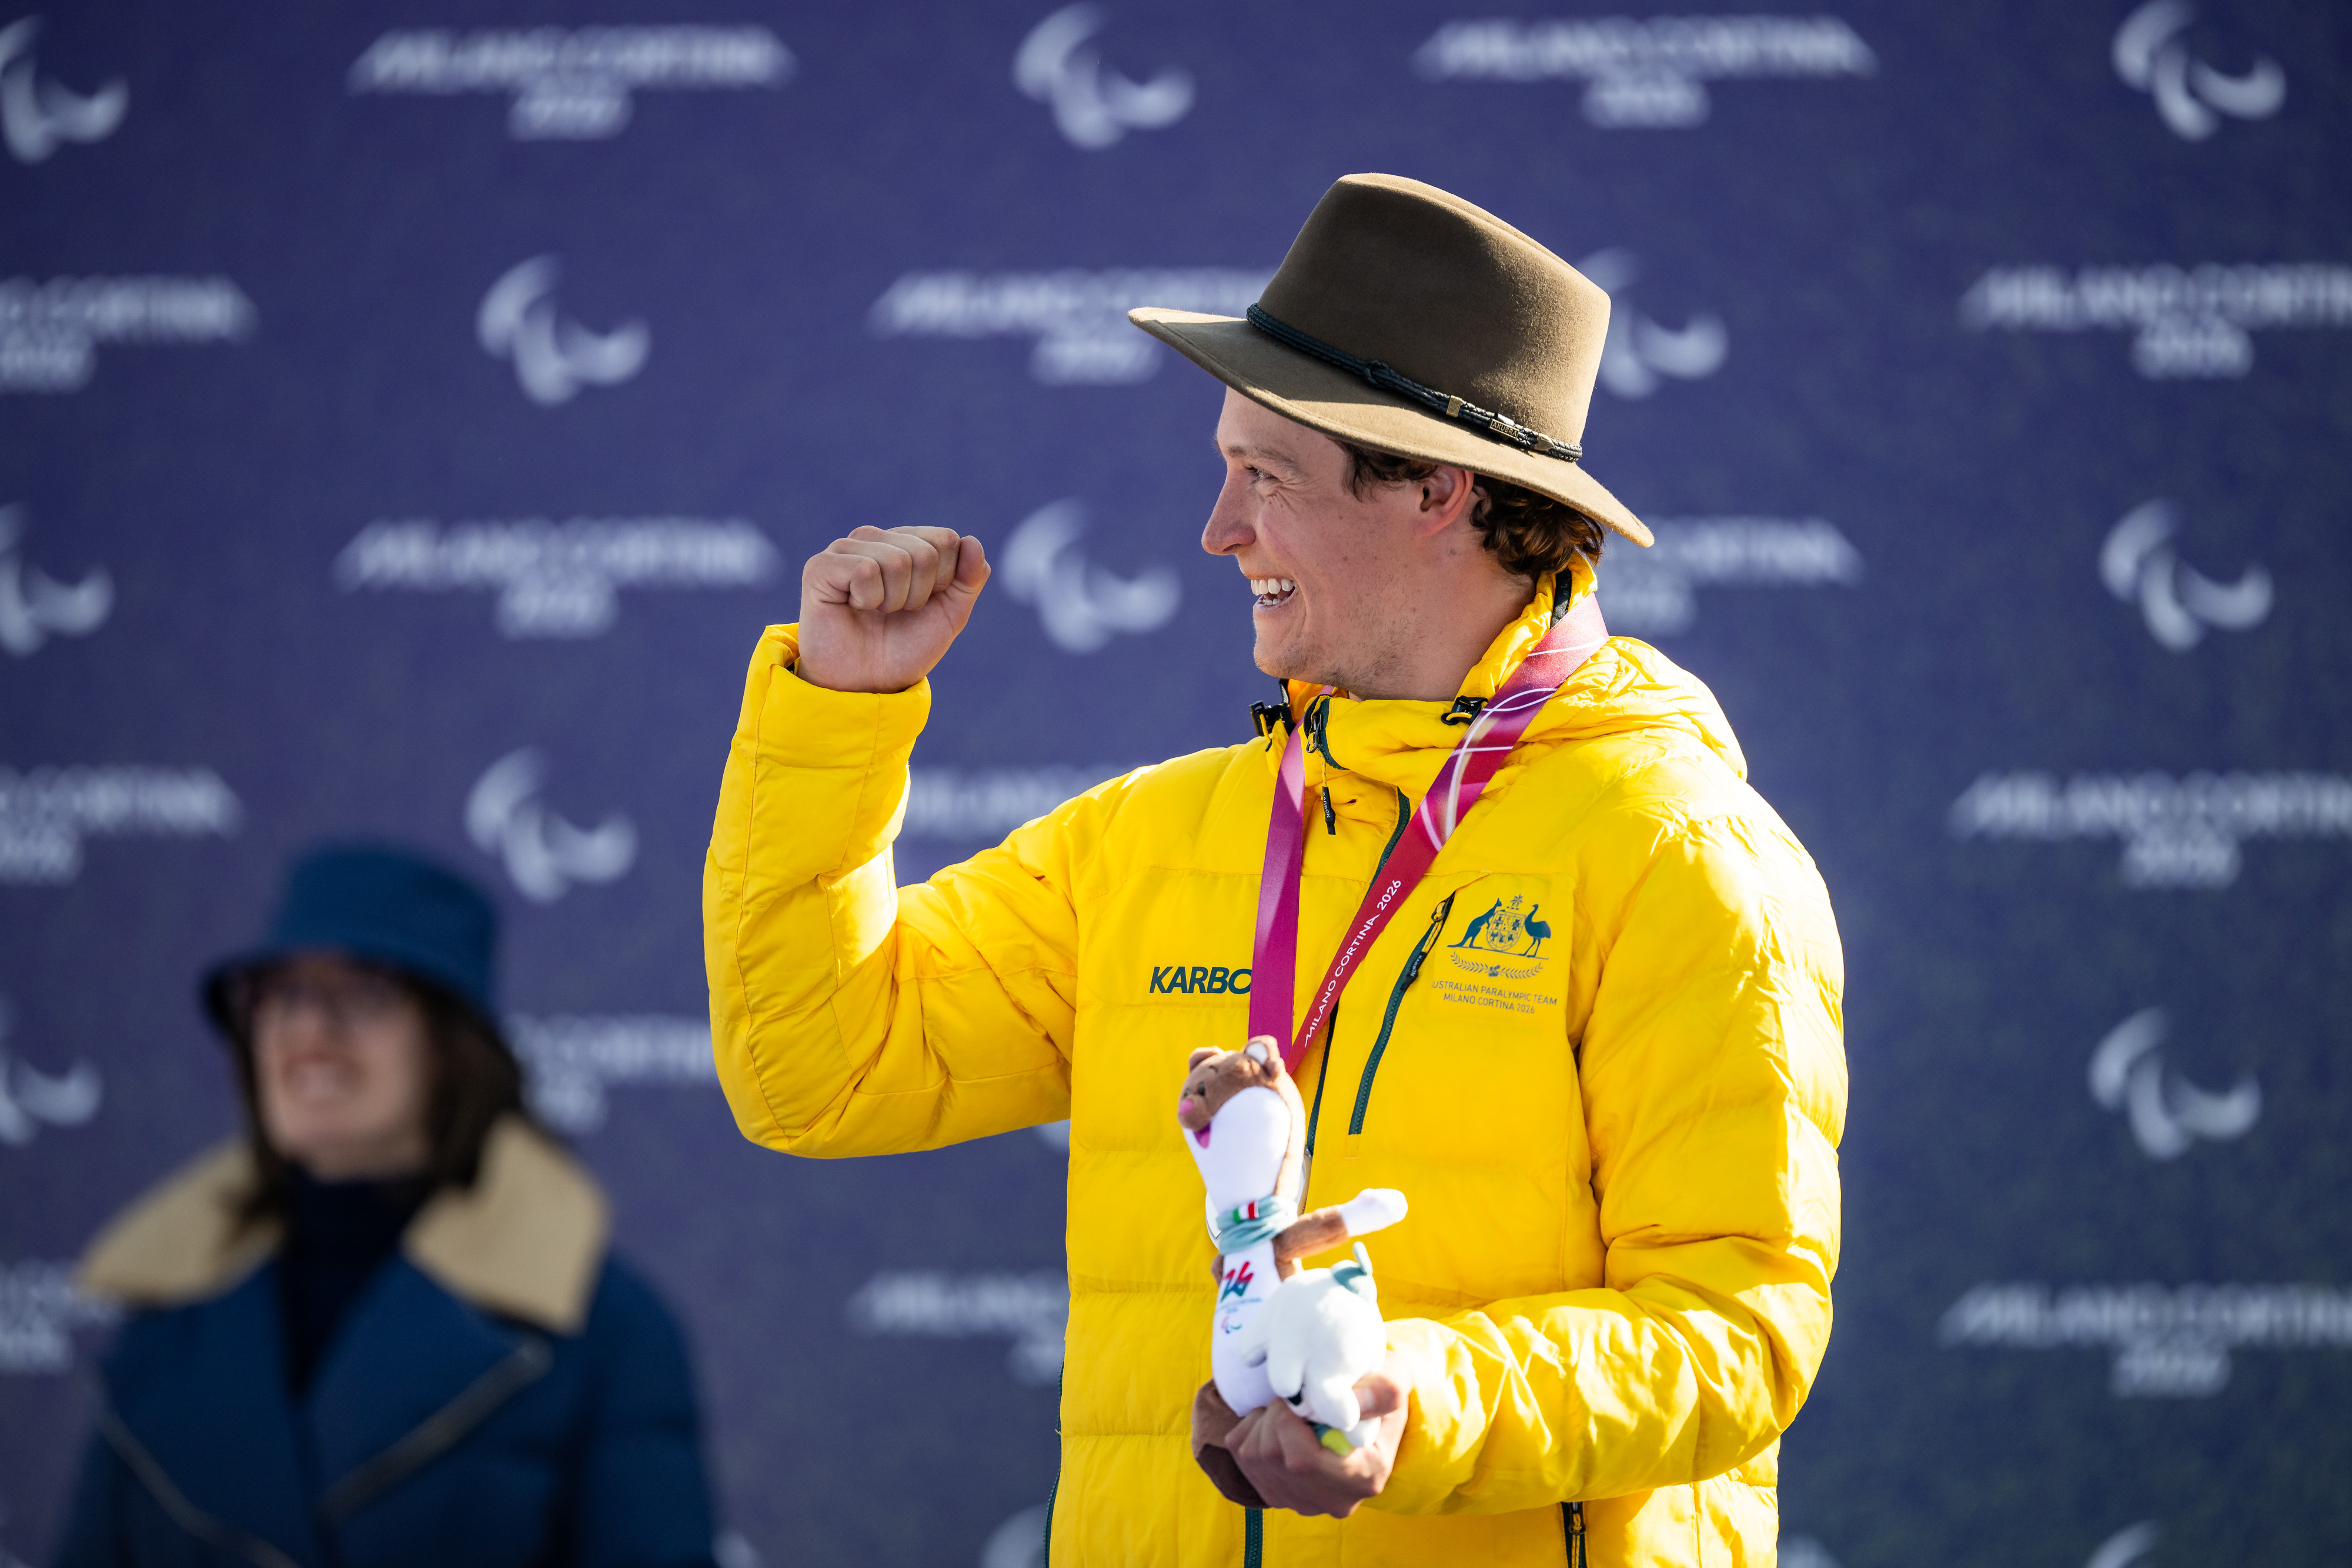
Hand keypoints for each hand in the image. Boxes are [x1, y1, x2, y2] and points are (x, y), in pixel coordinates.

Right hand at [795, 526, 988, 693]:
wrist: (868, 683)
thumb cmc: (905, 647)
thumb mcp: (951, 615)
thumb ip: (969, 579)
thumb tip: (972, 541)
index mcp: (906, 542)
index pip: (946, 539)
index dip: (944, 581)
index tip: (923, 603)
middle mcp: (876, 539)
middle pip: (925, 552)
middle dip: (920, 594)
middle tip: (896, 612)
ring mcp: (846, 549)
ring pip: (896, 560)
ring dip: (894, 600)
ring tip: (875, 612)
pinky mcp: (821, 565)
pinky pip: (865, 570)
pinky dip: (869, 599)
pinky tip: (854, 608)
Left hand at [1223, 1359, 1408, 1517]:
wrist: (1362, 1404)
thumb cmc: (1377, 1389)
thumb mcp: (1394, 1378)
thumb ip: (1383, 1390)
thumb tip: (1350, 1402)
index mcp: (1365, 1478)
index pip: (1302, 1461)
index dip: (1288, 1421)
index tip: (1301, 1396)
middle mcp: (1331, 1501)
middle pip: (1273, 1457)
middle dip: (1274, 1415)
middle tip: (1293, 1397)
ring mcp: (1300, 1501)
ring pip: (1254, 1456)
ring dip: (1262, 1420)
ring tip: (1288, 1409)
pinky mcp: (1274, 1492)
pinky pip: (1241, 1455)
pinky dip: (1251, 1428)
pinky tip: (1276, 1423)